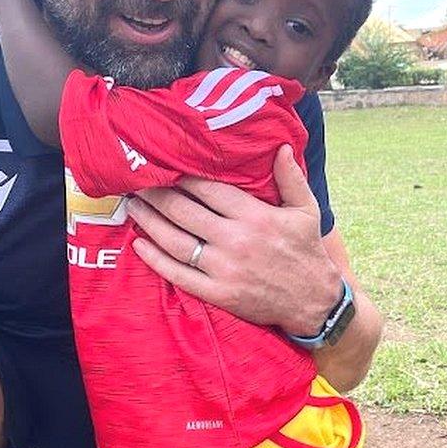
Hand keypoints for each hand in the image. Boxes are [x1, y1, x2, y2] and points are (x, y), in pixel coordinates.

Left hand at [127, 145, 340, 334]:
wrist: (314, 301)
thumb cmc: (307, 251)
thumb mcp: (306, 210)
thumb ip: (290, 177)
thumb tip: (280, 145)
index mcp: (255, 216)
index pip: (209, 190)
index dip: (184, 178)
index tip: (167, 167)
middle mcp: (236, 241)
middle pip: (185, 212)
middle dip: (158, 195)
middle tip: (137, 183)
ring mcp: (225, 269)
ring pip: (176, 241)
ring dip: (150, 222)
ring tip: (132, 206)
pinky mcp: (219, 293)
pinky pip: (179, 275)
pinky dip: (156, 259)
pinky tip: (139, 244)